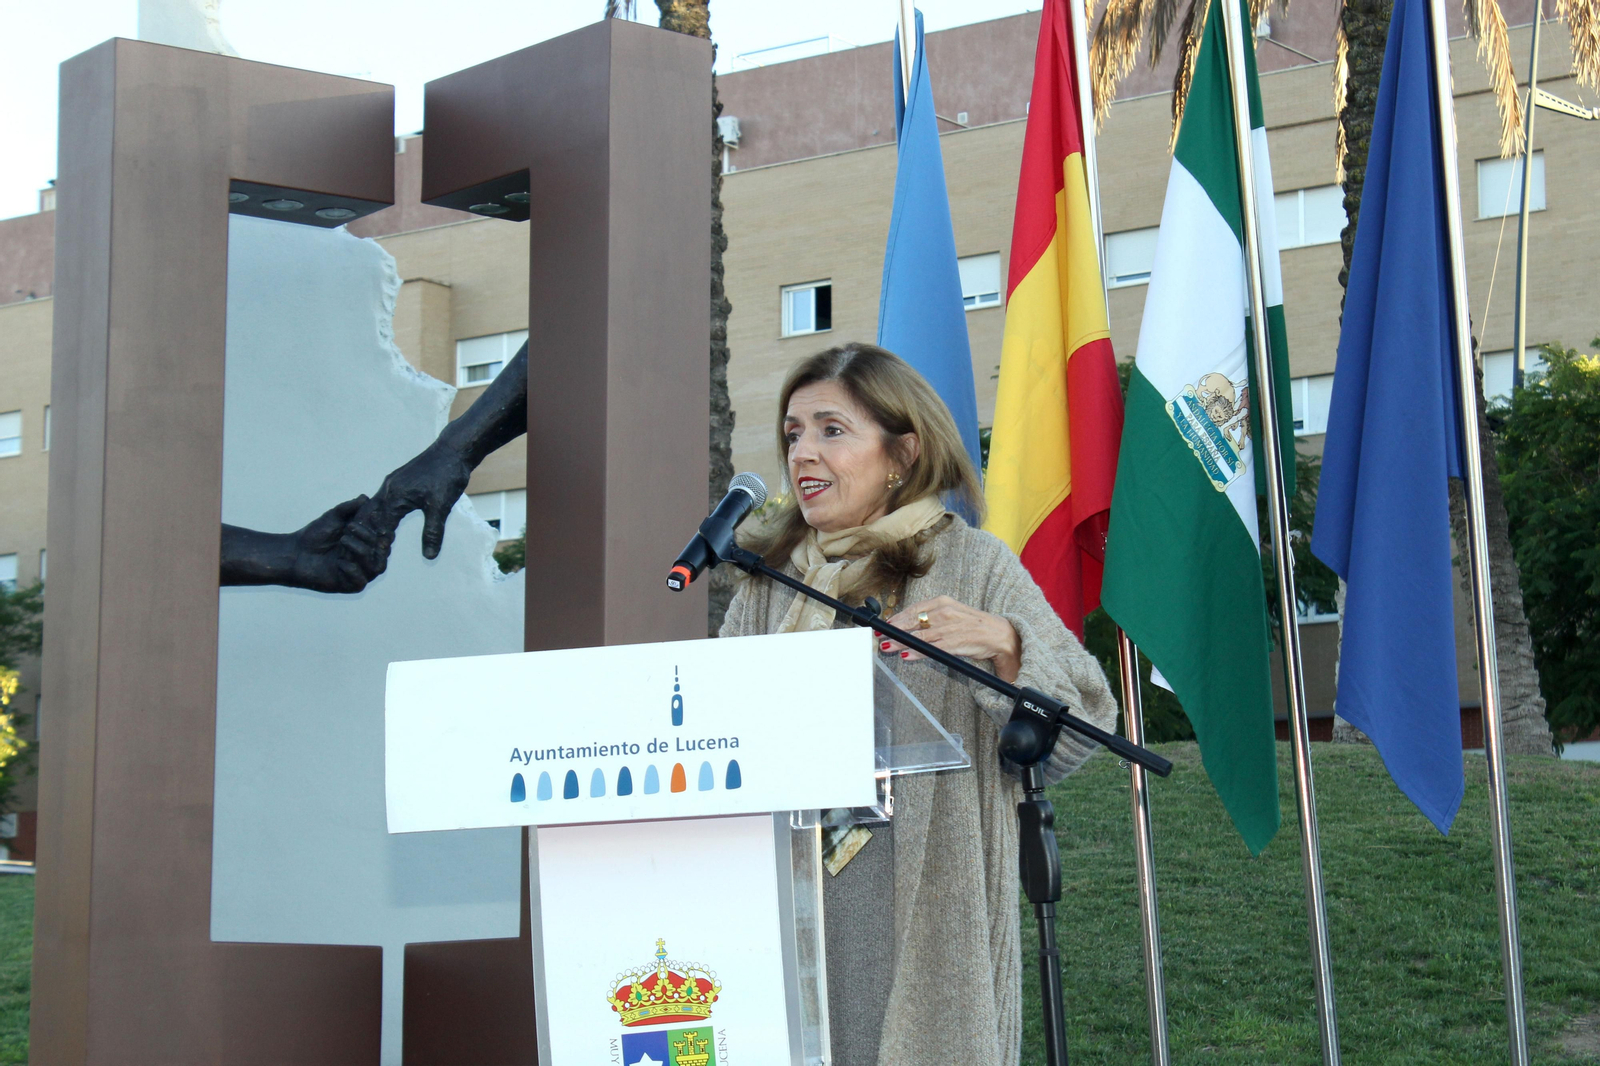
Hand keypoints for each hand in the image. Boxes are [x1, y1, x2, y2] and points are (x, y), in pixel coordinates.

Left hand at [288, 495, 392, 593]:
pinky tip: (340, 562)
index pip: (384, 538)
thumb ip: (349, 508)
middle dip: (369, 537)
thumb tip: (365, 497)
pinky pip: (360, 581)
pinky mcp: (349, 585)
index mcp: (367, 543)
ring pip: (376, 567)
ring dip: (362, 551)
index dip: (383, 528)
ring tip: (343, 540)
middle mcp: (366, 559)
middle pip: (383, 552)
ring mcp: (360, 573)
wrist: (294, 553)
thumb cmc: (314, 535)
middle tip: (351, 527)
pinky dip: (353, 570)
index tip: (374, 516)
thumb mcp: (333, 517)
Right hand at [362, 439, 472, 558]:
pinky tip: (386, 529)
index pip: (379, 527)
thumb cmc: (447, 475)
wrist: (454, 450)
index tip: (378, 564)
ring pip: (374, 510)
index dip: (378, 547)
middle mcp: (387, 489)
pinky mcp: (398, 483)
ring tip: (375, 549)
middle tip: (369, 560)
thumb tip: (428, 556)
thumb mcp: (441, 506)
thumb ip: (433, 531)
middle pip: (369, 518)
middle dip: (368, 539)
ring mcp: (392, 485)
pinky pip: (383, 504)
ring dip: (373, 529)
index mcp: (394, 496)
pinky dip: (381, 518)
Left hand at [879, 595, 1022, 683]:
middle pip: (912, 622)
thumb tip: (910, 624)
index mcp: (943, 602)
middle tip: (879, 636)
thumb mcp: (951, 613)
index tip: (885, 624)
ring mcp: (948, 628)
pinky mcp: (954, 644)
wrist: (998, 634)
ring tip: (887, 647)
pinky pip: (931, 648)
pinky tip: (906, 656)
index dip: (897, 617)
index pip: (914, 609)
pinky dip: (917, 652)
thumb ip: (932, 616)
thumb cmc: (972, 624)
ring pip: (918, 636)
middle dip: (894, 630)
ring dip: (900, 643)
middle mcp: (944, 613)